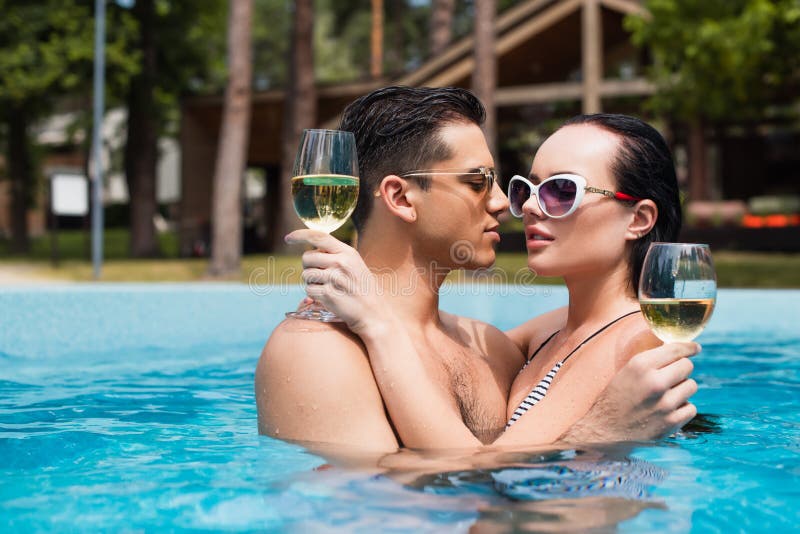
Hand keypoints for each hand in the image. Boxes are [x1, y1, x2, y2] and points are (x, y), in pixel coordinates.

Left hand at [285, 229, 391, 334]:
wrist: (373, 312)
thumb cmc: (362, 288)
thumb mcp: (355, 264)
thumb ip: (335, 255)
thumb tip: (312, 252)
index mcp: (347, 252)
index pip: (319, 236)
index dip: (300, 235)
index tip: (288, 238)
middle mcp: (340, 262)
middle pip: (307, 257)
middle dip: (308, 267)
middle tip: (321, 276)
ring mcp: (334, 278)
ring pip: (305, 275)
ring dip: (311, 282)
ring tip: (328, 287)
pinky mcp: (328, 294)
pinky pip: (308, 290)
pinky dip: (313, 295)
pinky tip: (327, 297)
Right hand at [563, 342, 699, 442]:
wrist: (605, 430)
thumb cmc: (615, 398)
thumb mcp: (627, 371)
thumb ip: (651, 360)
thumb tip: (676, 348)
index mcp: (640, 366)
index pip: (676, 349)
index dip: (688, 347)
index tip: (695, 347)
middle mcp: (654, 382)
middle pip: (687, 366)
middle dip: (681, 369)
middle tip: (670, 376)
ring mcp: (665, 404)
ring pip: (691, 386)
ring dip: (682, 388)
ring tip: (665, 395)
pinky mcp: (671, 422)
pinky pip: (690, 408)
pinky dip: (682, 408)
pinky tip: (667, 410)